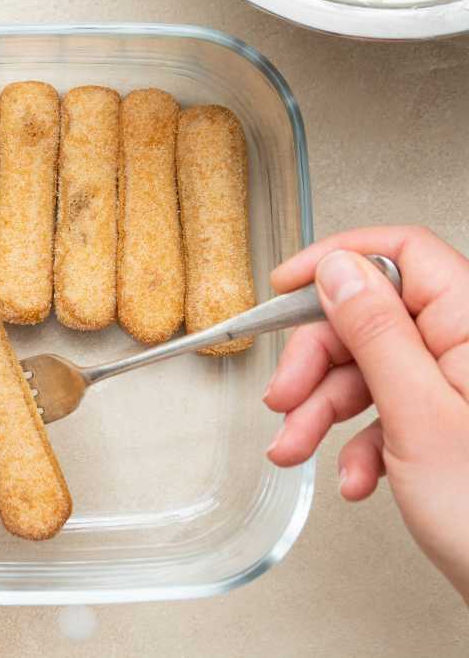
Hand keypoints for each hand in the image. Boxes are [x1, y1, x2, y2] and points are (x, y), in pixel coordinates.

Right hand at [264, 226, 468, 601]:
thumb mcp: (417, 414)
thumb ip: (375, 332)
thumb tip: (337, 269)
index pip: (402, 253)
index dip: (339, 259)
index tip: (287, 285)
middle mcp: (468, 347)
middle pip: (372, 317)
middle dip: (316, 362)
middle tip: (283, 397)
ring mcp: (460, 387)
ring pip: (372, 369)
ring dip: (323, 411)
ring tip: (296, 450)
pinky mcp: (451, 424)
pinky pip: (390, 411)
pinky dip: (360, 443)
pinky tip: (357, 479)